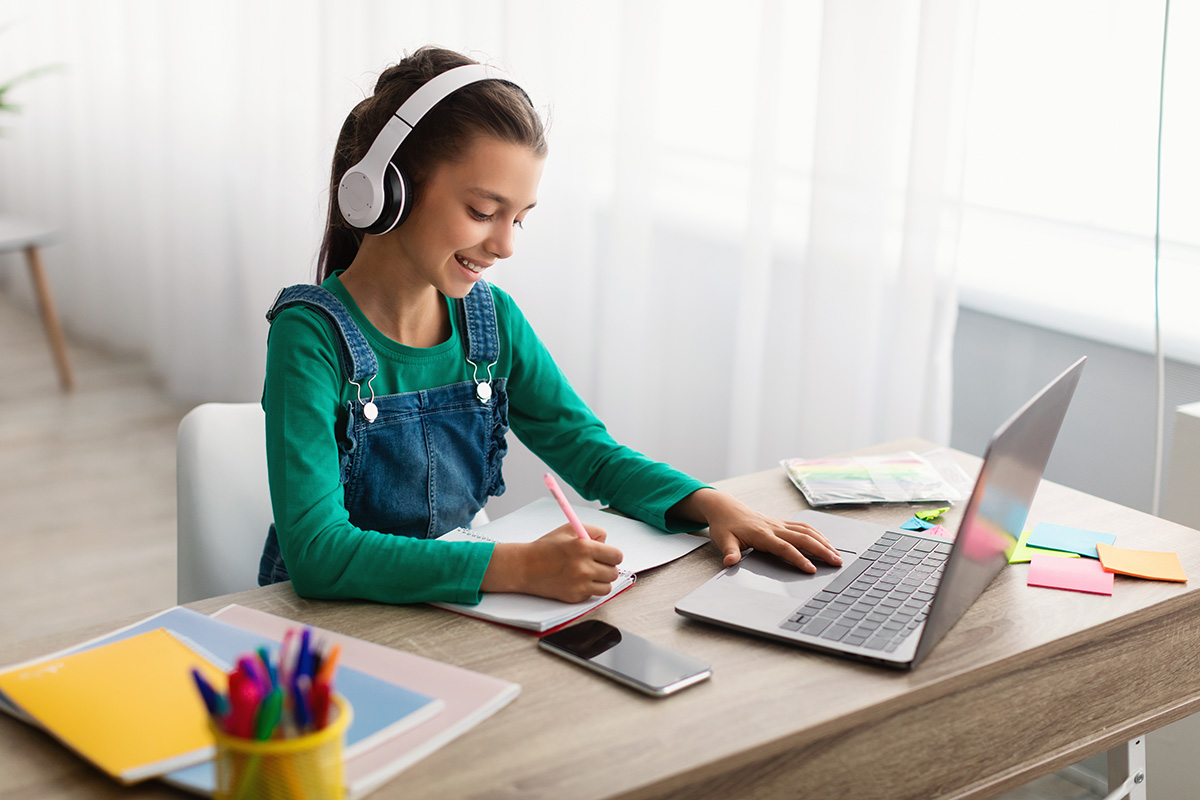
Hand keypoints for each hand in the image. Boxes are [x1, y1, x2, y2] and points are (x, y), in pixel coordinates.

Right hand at [481, 523, 623, 602]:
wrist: (525, 567)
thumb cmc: (547, 547)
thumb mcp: (569, 529)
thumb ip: (593, 531)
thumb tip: (607, 543)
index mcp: (584, 547)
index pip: (617, 555)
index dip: (613, 555)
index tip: (608, 555)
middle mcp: (583, 567)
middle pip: (614, 572)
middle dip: (607, 567)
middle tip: (596, 563)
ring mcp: (579, 585)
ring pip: (607, 587)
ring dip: (601, 580)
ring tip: (588, 573)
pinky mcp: (574, 597)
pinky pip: (593, 594)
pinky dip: (589, 589)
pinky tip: (577, 581)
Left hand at [672, 489, 841, 572]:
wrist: (726, 507)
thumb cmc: (725, 525)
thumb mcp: (723, 540)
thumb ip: (729, 552)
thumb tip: (730, 562)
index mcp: (762, 534)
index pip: (784, 548)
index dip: (799, 559)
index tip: (812, 569)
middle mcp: (774, 527)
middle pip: (803, 539)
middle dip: (821, 550)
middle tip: (837, 562)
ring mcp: (779, 524)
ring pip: (806, 531)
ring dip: (823, 542)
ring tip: (837, 555)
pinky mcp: (781, 522)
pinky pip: (803, 527)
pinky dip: (817, 534)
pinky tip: (826, 542)